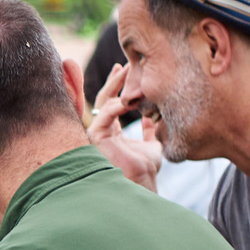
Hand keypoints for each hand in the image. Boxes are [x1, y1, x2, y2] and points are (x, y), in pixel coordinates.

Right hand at [87, 66, 163, 191]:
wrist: (142, 184)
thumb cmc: (145, 170)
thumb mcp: (152, 144)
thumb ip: (150, 131)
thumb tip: (152, 119)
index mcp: (111, 131)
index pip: (111, 102)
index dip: (117, 84)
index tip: (126, 68)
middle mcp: (102, 130)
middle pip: (104, 98)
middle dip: (115, 80)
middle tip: (126, 64)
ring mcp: (97, 133)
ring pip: (103, 102)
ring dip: (116, 86)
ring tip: (128, 72)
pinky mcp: (96, 137)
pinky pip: (104, 114)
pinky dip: (117, 104)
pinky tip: (129, 97)